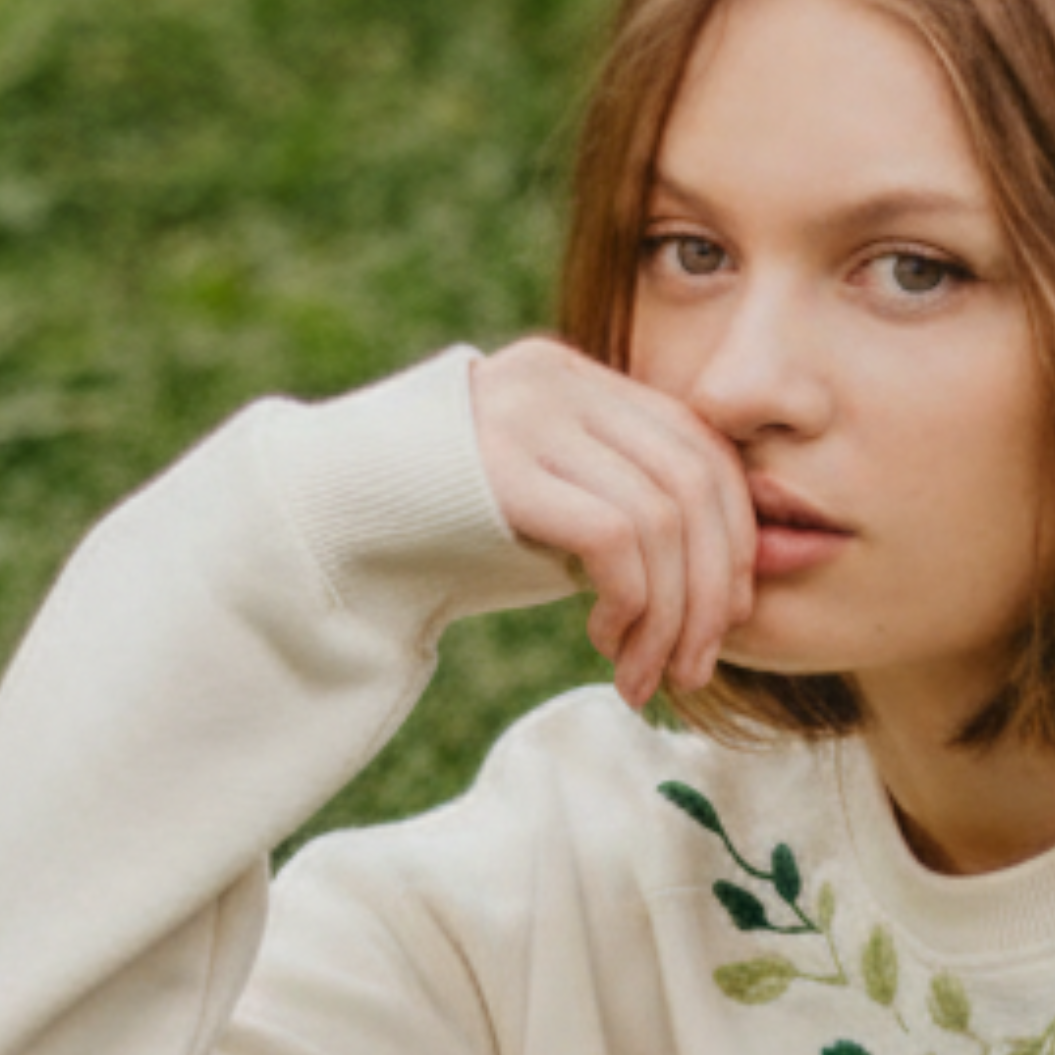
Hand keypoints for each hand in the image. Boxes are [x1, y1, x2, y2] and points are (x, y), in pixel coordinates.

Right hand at [468, 336, 756, 710]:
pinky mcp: (503, 465)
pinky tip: (605, 643)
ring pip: (663, 518)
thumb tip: (727, 593)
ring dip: (669, 616)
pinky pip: (615, 537)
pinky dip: (633, 604)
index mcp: (580, 379)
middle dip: (711, 590)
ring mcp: (530, 415)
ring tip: (642, 675)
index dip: (734, 537)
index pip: (701, 447)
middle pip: (696, 482)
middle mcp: (560, 380)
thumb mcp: (552, 517)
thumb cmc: (444, 540)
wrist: (320, 532)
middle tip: (694, 668)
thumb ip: (628, 522)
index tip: (726, 617)